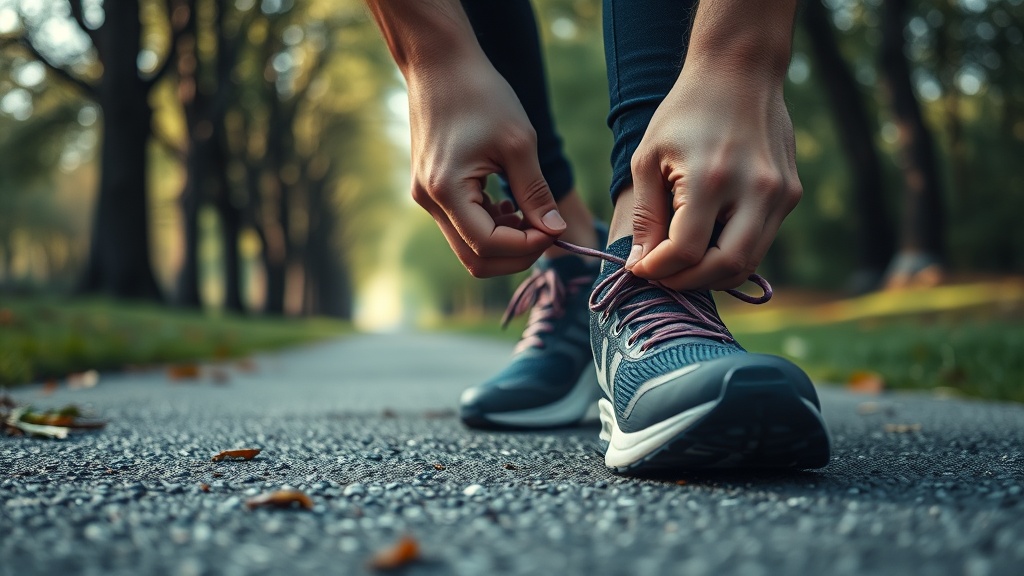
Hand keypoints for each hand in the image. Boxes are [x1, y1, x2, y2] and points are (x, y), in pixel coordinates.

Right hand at [406, 55, 564, 277]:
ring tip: (530, 214)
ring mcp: (427, 198)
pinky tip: (509, 204)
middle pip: (475, 259)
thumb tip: (555, 230)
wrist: (440, 64)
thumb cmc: (480, 94)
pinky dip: (491, 226)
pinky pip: (463, 226)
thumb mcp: (519, 143)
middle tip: (547, 232)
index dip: (527, 246)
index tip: (555, 229)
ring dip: (505, 241)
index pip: (488, 246)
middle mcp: (429, 201)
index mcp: (446, 190)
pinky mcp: (431, 190)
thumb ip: (536, 193)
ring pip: (469, 247)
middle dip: (516, 254)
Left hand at [625, 62, 802, 291]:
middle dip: (687, 282)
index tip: (639, 269)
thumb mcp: (648, 158)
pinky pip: (761, 242)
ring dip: (712, 275)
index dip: (658, 269)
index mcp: (711, 178)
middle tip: (662, 276)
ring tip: (682, 266)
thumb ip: (646, 215)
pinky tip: (707, 244)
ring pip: (749, 263)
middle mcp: (754, 189)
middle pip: (725, 268)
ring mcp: (779, 194)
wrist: (740, 72)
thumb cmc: (685, 112)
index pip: (686, 250)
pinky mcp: (791, 194)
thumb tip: (640, 264)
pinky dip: (732, 254)